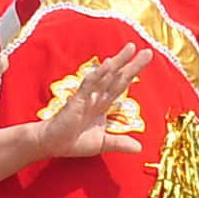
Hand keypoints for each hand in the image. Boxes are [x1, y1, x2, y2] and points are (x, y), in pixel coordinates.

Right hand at [17, 46, 155, 161]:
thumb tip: (139, 148)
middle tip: (148, 51)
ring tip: (130, 48)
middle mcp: (97, 97)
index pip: (121, 85)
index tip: (146, 60)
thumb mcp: (102, 144)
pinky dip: (99, 75)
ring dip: (118, 62)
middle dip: (132, 64)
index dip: (133, 73)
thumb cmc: (73, 141)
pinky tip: (108, 64)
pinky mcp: (77, 100)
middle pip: (117, 77)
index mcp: (103, 104)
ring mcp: (87, 96)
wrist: (51, 144)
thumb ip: (119, 143)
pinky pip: (89, 85)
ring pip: (105, 76)